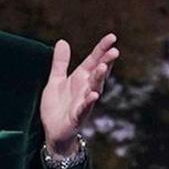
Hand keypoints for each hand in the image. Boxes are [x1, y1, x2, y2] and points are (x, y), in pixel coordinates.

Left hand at [39, 33, 117, 159]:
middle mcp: (86, 88)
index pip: (94, 60)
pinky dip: (88, 102)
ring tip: (102, 67)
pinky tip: (93, 95)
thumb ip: (60, 62)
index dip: (102, 49)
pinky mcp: (77, 116)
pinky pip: (84, 108)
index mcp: (81, 78)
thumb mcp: (56, 80)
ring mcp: (84, 102)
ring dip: (99, 79)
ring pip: (94, 88)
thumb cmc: (58, 105)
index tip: (112, 37)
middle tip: (114, 51)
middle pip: (98, 73)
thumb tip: (62, 41)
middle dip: (106, 62)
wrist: (53, 130)